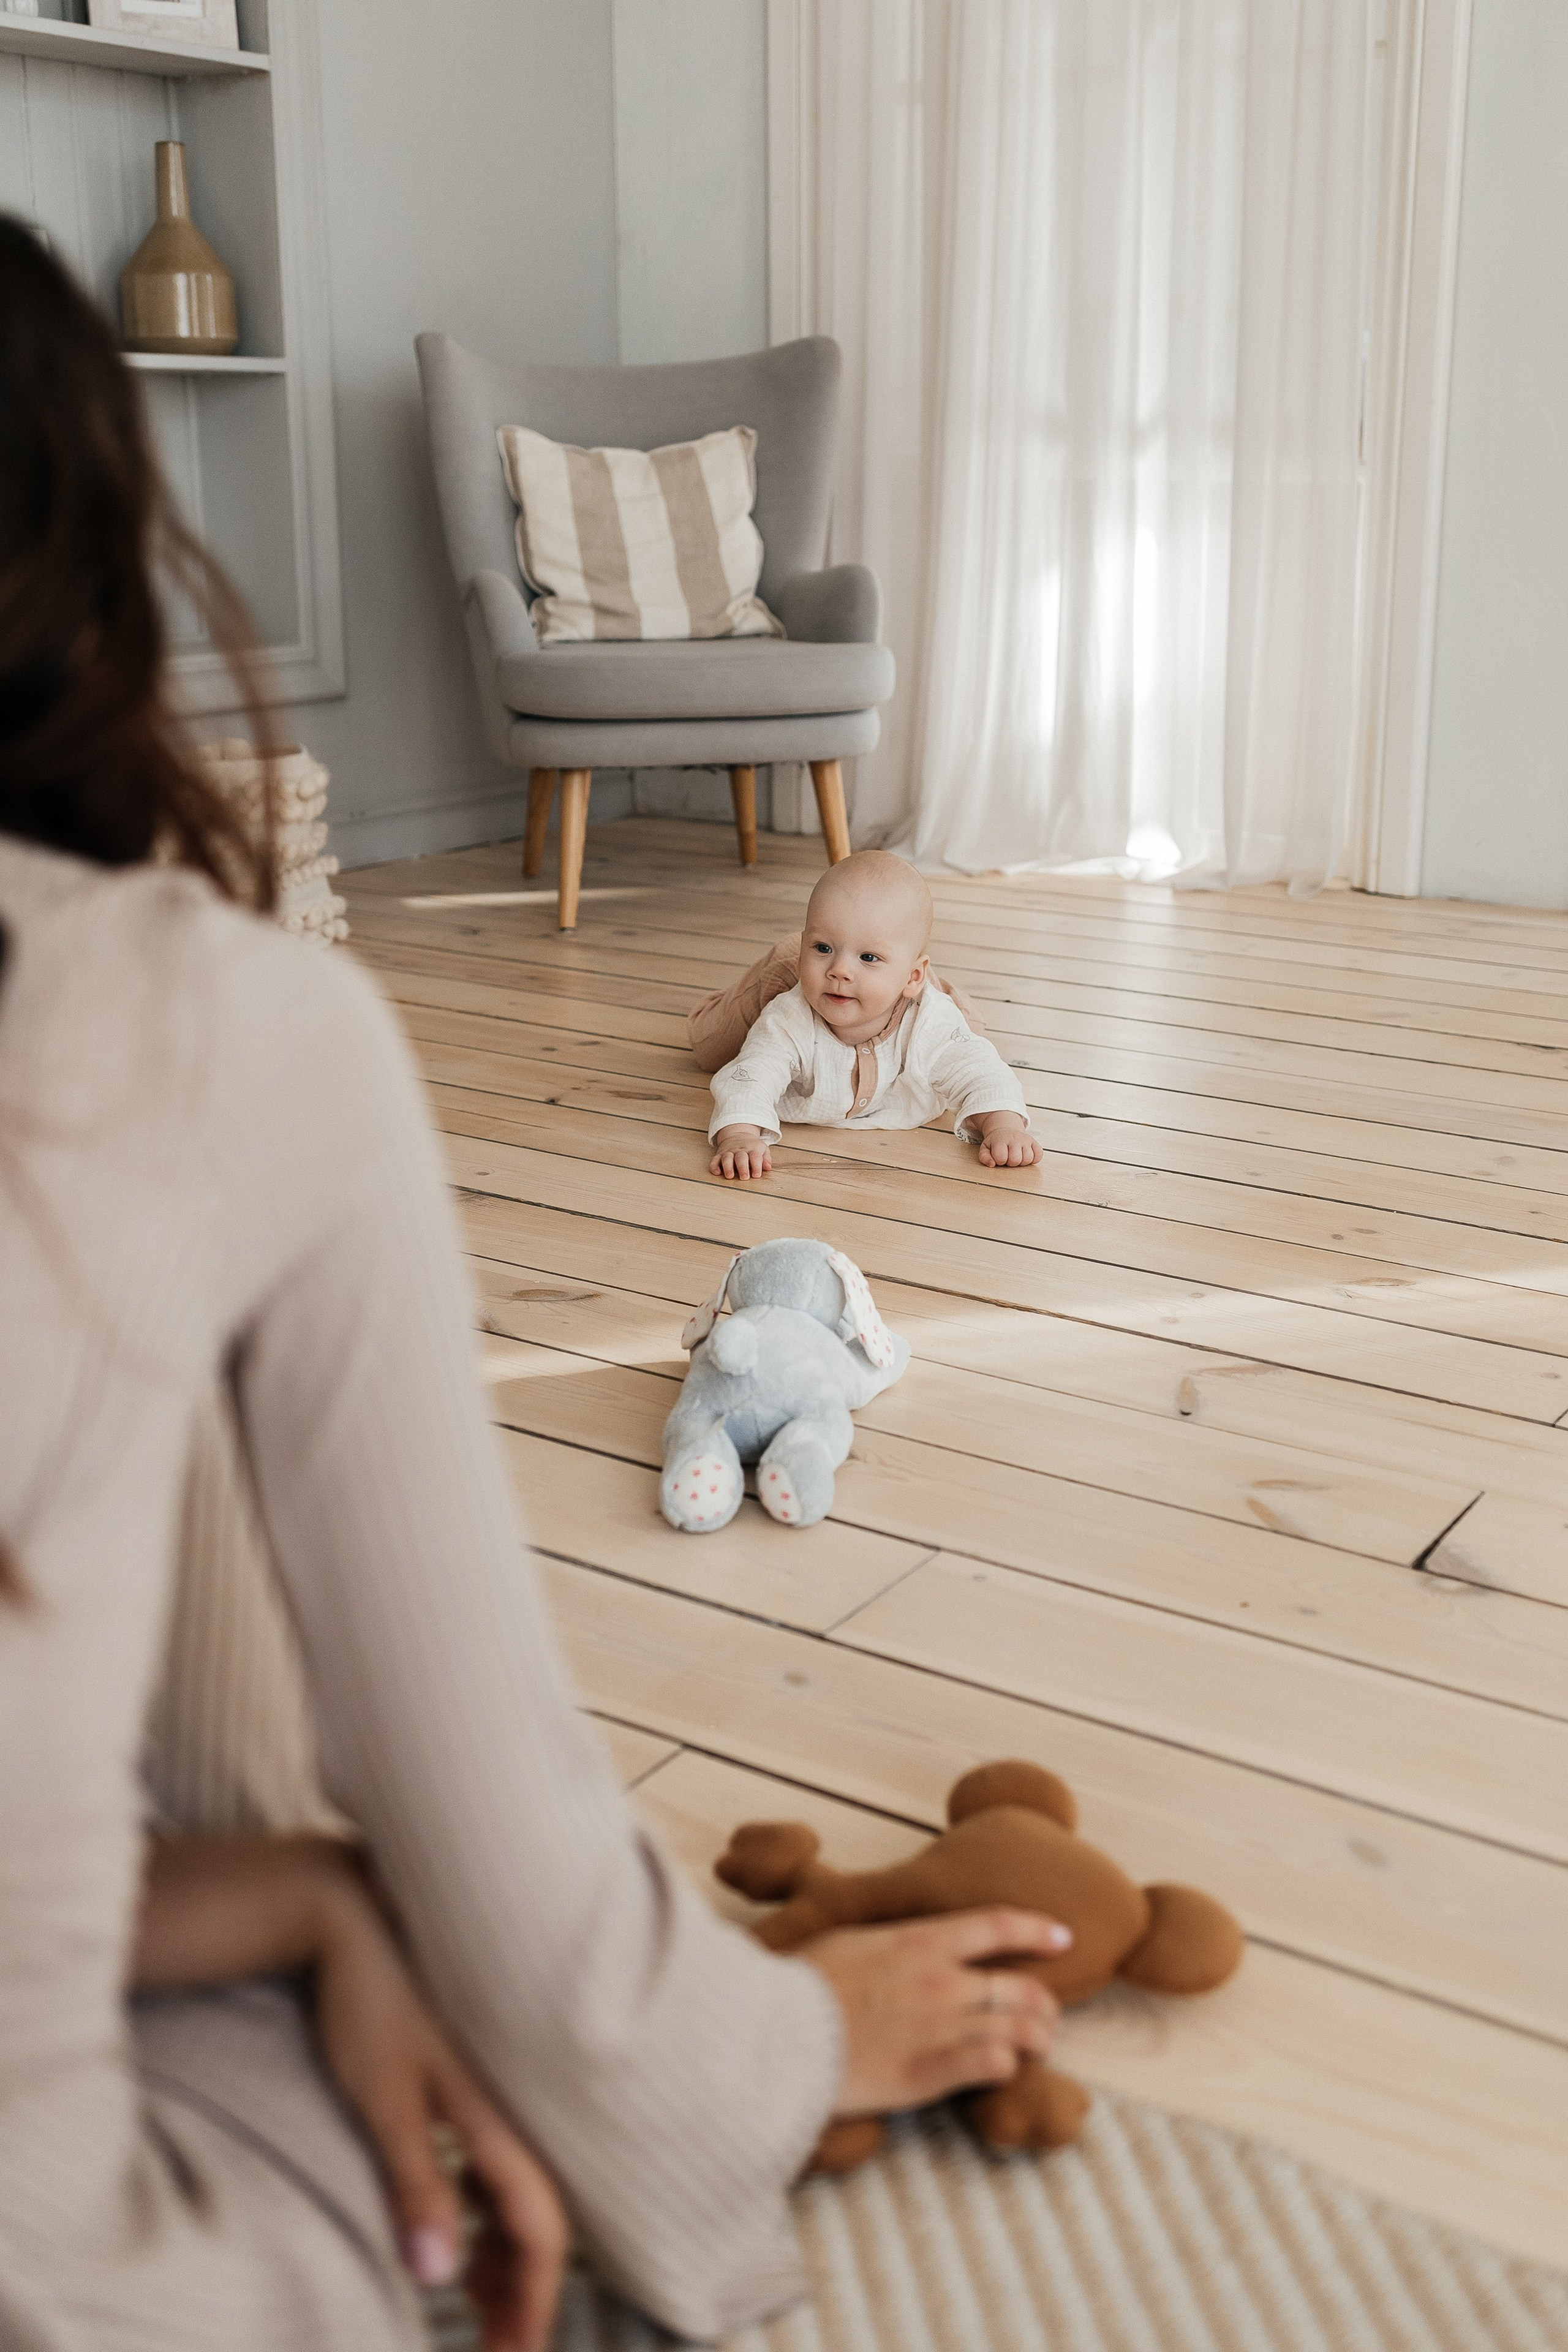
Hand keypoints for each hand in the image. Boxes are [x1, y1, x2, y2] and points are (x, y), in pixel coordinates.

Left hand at [133, 1839, 567, 2351]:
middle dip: (524, 2291)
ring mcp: (483, 2090)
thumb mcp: (384, 2101)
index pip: (541, 2227)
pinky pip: (490, 2164)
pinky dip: (480, 2214)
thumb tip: (437, 2277)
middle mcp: (503, 2104)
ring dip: (502, 2255)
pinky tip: (450, 2230)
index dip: (534, 2302)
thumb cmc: (365, 2002)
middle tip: (497, 2349)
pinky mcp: (457, 2077)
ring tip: (473, 2303)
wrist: (345, 1914)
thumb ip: (415, 2185)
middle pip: (538, 2216)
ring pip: (516, 2191)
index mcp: (495, 2115)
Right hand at [710, 1124, 772, 1180]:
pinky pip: (715, 1160)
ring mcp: (729, 1152)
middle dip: (742, 1167)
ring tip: (730, 1176)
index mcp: (752, 1149)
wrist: (738, 1134)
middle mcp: (740, 1151)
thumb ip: (766, 1158)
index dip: (756, 1165)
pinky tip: (716, 1172)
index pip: (755, 1156)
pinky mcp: (719, 1154)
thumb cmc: (752, 1146)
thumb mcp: (762, 1149)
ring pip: (727, 1158)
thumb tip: (768, 1167)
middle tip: (744, 1177)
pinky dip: (714, 1166)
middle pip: (741, 1157)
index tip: (756, 1175)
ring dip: (727, 1167)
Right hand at [800, 1908, 1069, 2115]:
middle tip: (1046, 2015)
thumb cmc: (802, 1983)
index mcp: (920, 1941)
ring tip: (1035, 2048)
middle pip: (1020, 1986)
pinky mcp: (928, 2074)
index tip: (1063, 1936)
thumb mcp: (849, 1941)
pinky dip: (1006, 2068)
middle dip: (1044, 2002)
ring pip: (1019, 2029)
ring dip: (1036, 2039)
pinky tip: (1002, 2070)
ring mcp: (938, 2028)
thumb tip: (902, 1944)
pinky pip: (992, 2067)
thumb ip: (889, 1944)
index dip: (1038, 1929)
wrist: (777, 2031)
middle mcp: (940, 1981)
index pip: (997, 1925)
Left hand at [975, 1114, 1041, 1168]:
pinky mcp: (1034, 1142)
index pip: (1001, 1158)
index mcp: (1000, 1139)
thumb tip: (992, 1164)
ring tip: (1016, 1156)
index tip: (999, 1157)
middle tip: (1008, 1157)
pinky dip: (1034, 1159)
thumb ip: (984, 1157)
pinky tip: (1025, 1156)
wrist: (1005, 1129)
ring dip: (1022, 1162)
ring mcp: (1026, 1140)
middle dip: (1011, 1162)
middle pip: (1015, 1159)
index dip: (999, 1161)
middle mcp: (1014, 1138)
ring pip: (1028, 1158)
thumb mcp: (985, 1147)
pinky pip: (1039, 1155)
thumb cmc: (995, 1142)